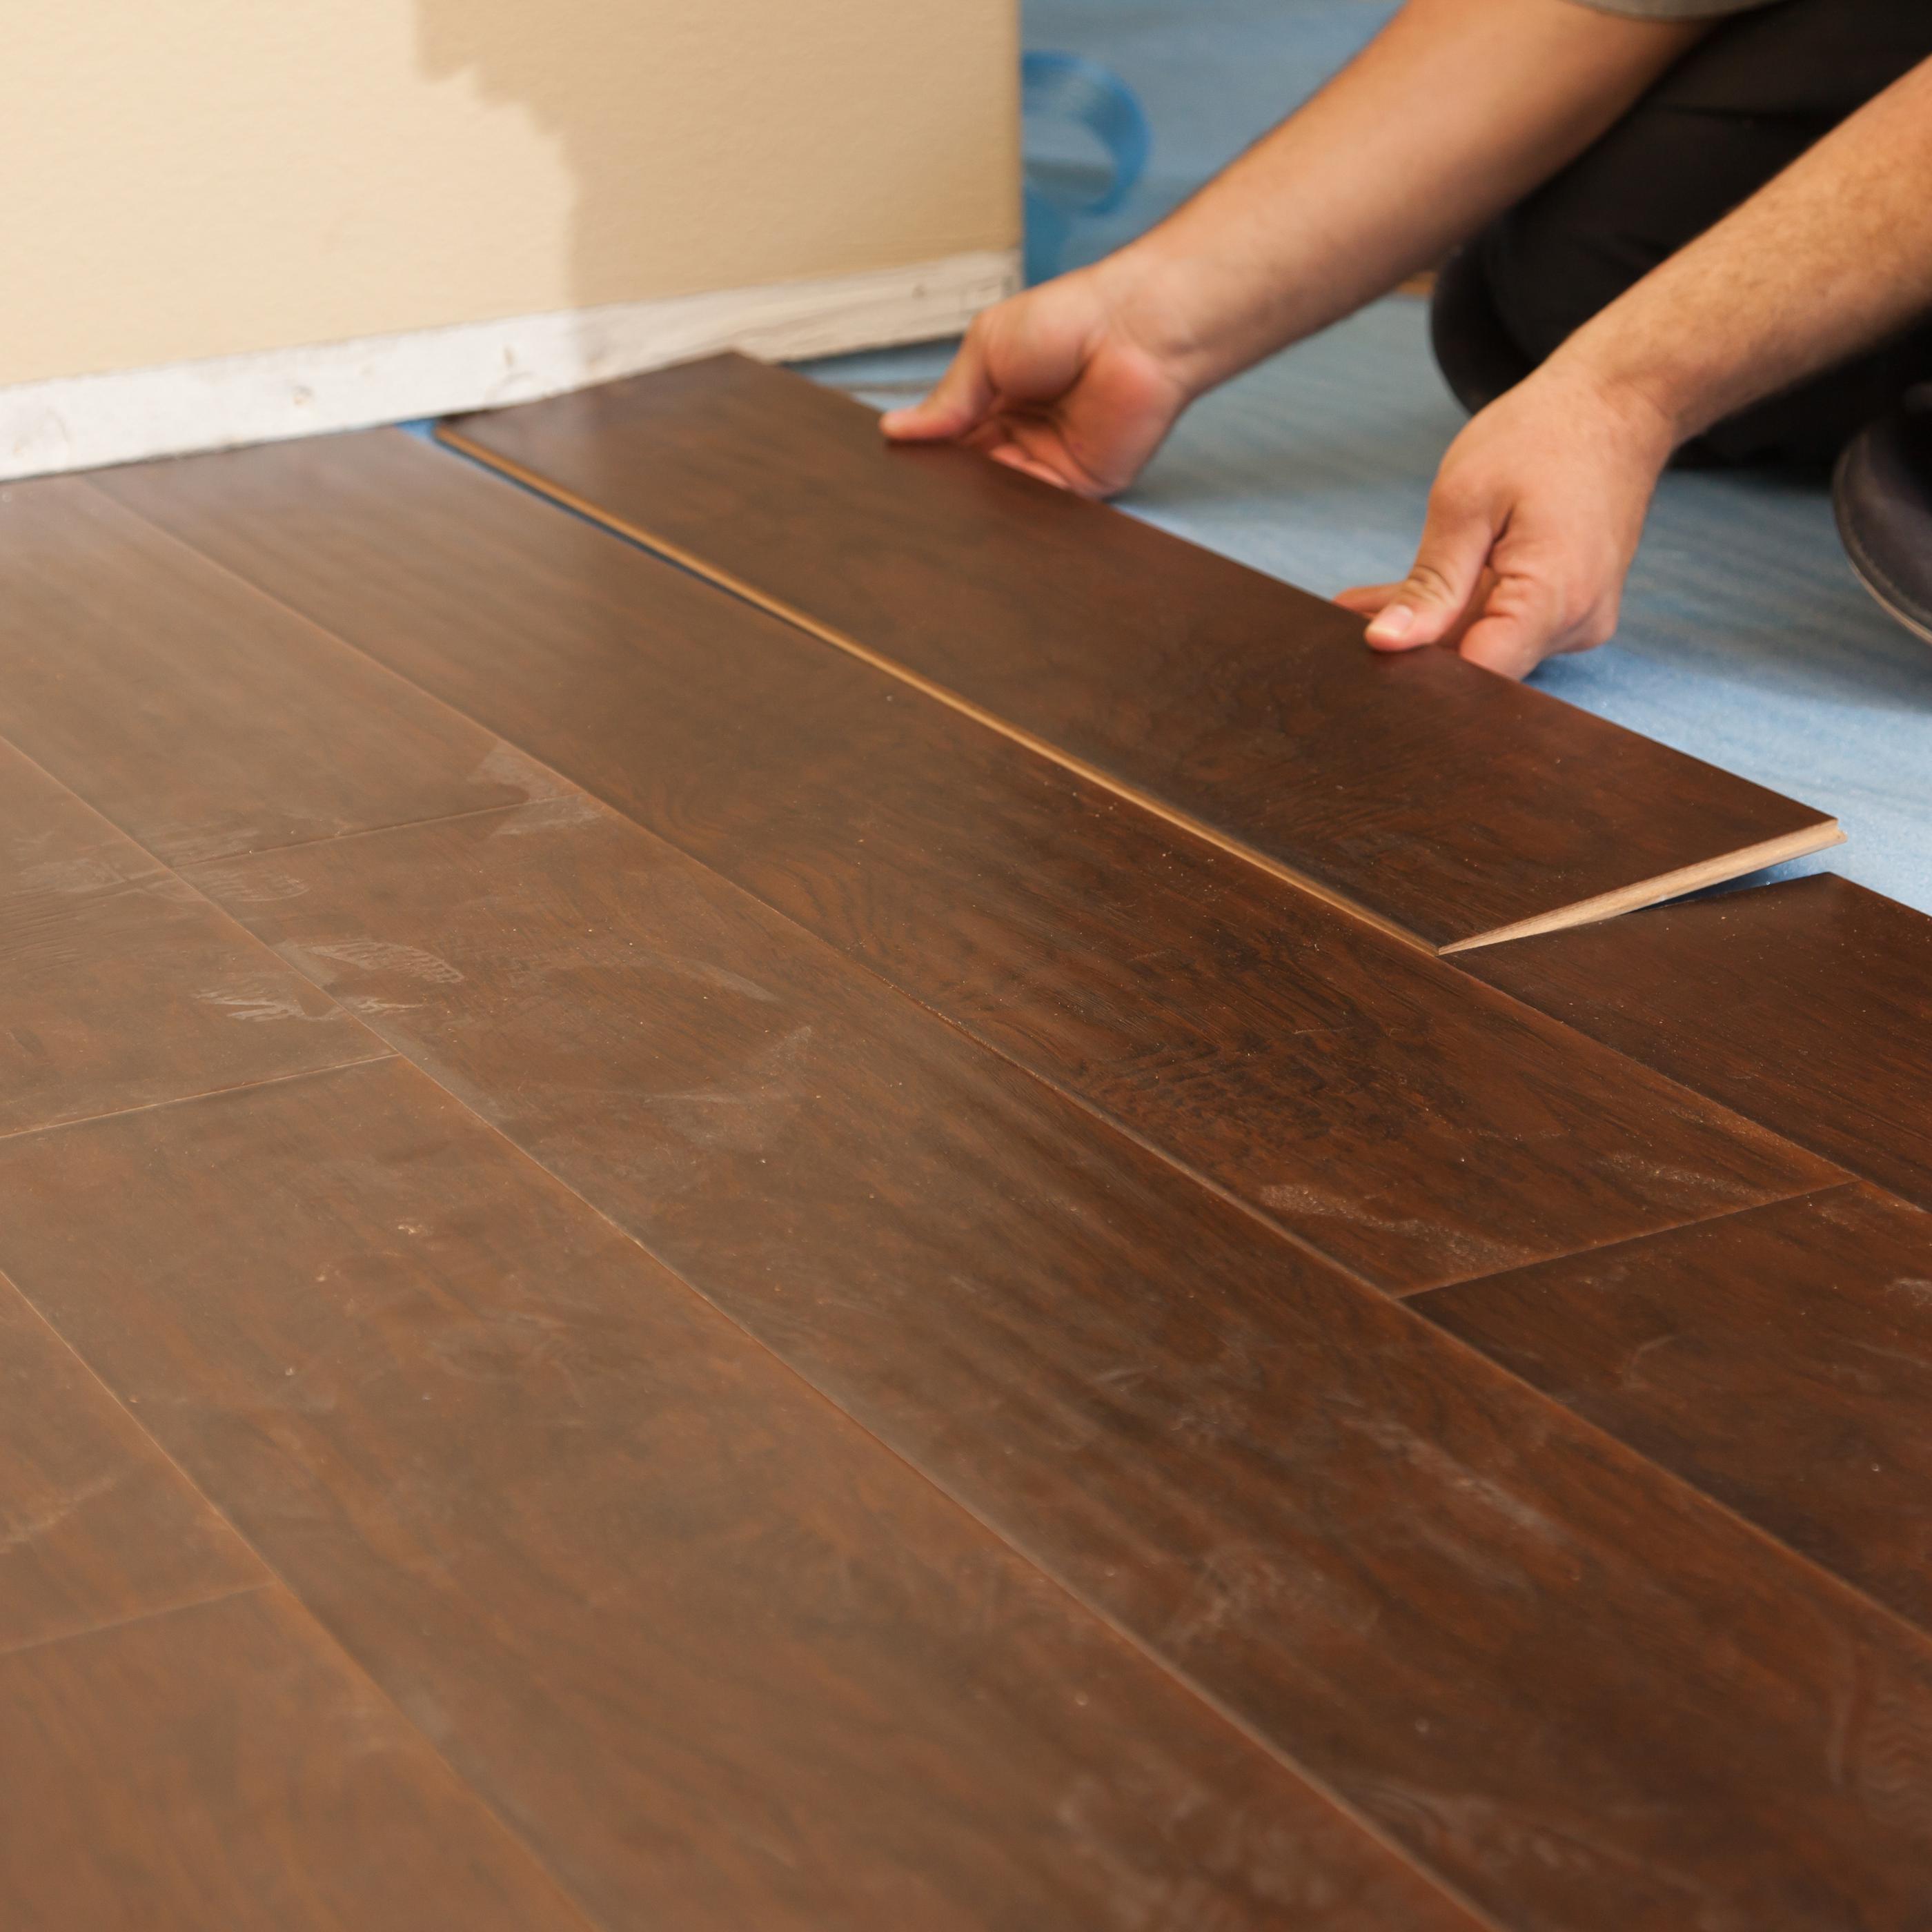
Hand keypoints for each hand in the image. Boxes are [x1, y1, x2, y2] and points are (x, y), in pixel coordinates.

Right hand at [880, 261, 1195, 497]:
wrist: (1132, 331)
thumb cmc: (1068, 319)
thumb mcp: (986, 348)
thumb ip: (947, 398)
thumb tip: (898, 429)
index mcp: (997, 399)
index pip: (952, 440)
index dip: (927, 454)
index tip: (897, 469)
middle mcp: (1022, 434)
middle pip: (974, 474)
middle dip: (949, 483)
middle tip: (916, 494)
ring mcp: (1051, 463)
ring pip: (1003, 499)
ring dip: (978, 502)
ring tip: (948, 503)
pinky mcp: (1082, 487)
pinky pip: (1042, 511)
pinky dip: (1017, 513)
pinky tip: (991, 508)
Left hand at [1337, 363, 1674, 677]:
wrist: (1615, 404)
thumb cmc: (1543, 436)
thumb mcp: (1465, 503)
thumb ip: (1430, 585)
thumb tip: (1387, 644)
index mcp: (1552, 599)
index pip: (1475, 676)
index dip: (1415, 675)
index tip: (1364, 656)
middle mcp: (1575, 623)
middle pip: (1477, 663)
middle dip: (1411, 648)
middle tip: (1345, 624)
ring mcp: (1578, 619)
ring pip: (1484, 642)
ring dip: (1427, 626)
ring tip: (1361, 606)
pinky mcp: (1571, 608)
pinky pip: (1504, 623)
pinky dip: (1457, 610)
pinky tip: (1402, 599)